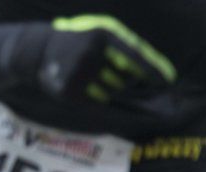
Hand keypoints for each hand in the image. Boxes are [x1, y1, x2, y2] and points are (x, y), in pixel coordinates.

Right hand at [33, 18, 174, 103]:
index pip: (135, 54)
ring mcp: (77, 73)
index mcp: (101, 35)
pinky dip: (93, 98)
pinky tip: (81, 89)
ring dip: (106, 90)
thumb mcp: (99, 35)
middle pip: (124, 79)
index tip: (167, 80)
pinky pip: (94, 102)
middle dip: (124, 82)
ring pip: (109, 92)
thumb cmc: (76, 42)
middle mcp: (90, 54)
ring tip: (87, 78)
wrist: (37, 50)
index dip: (152, 68)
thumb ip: (122, 49)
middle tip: (107, 75)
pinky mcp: (67, 91)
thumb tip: (145, 76)